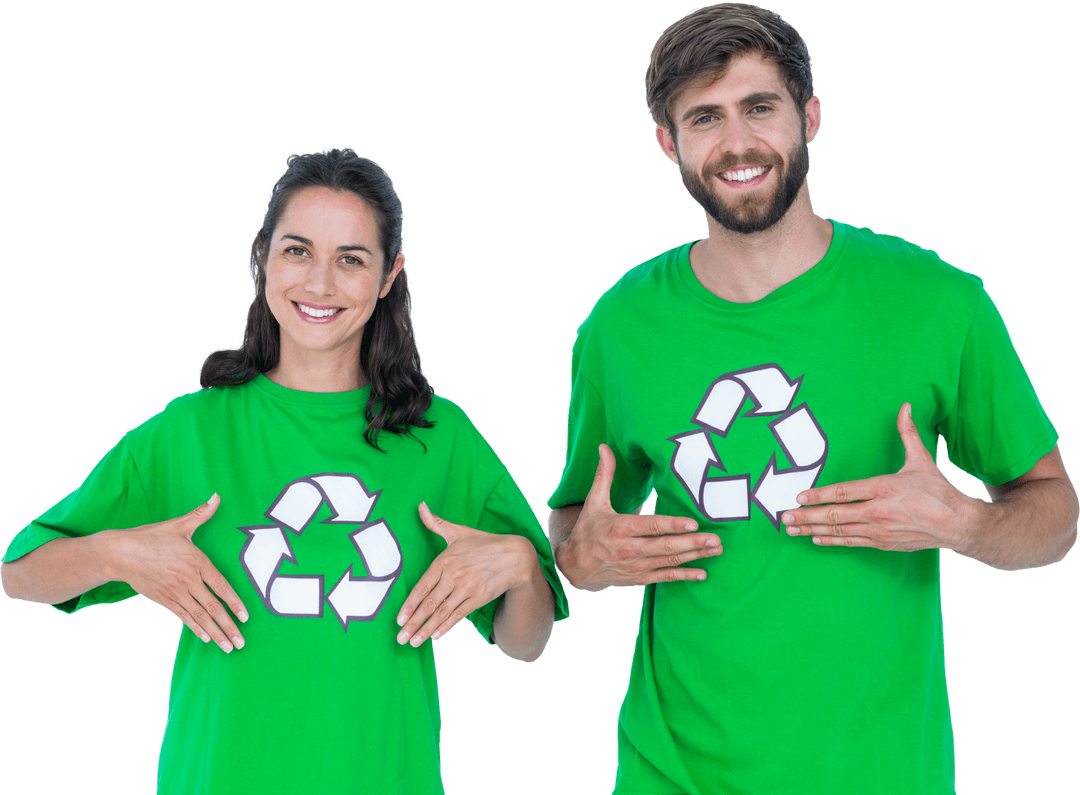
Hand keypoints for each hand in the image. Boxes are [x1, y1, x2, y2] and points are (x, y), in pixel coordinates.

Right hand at [110, 494, 247, 651]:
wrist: (119, 553)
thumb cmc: (151, 537)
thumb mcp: (179, 525)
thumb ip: (201, 514)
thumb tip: (217, 497)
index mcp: (197, 562)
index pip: (221, 586)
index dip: (234, 603)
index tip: (246, 617)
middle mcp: (188, 580)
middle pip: (212, 607)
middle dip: (229, 626)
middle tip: (241, 642)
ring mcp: (175, 592)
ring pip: (199, 616)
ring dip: (215, 633)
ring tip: (228, 647)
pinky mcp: (164, 600)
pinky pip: (183, 617)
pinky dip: (195, 628)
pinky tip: (206, 639)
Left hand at [395, 502, 536, 646]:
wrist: (515, 556)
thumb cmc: (483, 543)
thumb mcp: (459, 532)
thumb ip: (436, 523)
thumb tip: (419, 505)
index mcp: (445, 560)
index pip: (423, 586)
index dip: (410, 604)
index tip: (399, 619)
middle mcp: (454, 576)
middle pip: (429, 604)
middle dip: (413, 623)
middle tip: (400, 638)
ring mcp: (466, 588)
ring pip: (442, 612)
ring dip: (426, 629)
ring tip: (413, 642)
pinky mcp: (478, 598)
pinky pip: (458, 615)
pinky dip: (446, 626)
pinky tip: (435, 636)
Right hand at [557, 444, 720, 591]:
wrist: (574, 568)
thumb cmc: (587, 531)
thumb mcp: (594, 502)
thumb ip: (604, 475)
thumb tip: (604, 447)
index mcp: (620, 528)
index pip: (651, 525)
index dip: (673, 525)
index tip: (693, 523)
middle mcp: (630, 549)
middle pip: (665, 546)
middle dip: (693, 543)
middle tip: (716, 539)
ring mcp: (636, 566)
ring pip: (669, 561)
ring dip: (695, 556)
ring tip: (716, 550)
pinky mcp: (639, 578)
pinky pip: (665, 577)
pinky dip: (684, 576)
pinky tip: (701, 573)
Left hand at [781, 403, 977, 550]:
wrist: (958, 524)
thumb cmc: (938, 491)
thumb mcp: (921, 460)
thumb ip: (907, 433)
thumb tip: (905, 406)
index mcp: (884, 488)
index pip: (844, 492)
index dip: (819, 495)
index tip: (799, 497)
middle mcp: (878, 511)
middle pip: (835, 514)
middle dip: (807, 516)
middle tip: (784, 517)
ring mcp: (879, 530)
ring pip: (840, 531)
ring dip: (813, 530)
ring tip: (792, 529)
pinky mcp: (883, 543)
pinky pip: (851, 542)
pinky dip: (832, 540)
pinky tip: (816, 538)